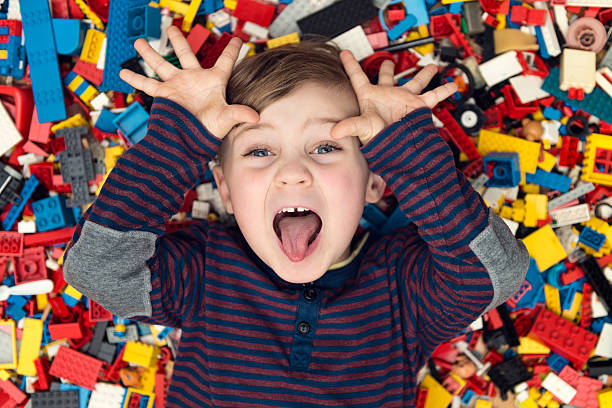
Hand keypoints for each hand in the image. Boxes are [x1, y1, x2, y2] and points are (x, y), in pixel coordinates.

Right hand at [119, 26, 258, 138]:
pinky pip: (148, 85)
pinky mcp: (164, 95)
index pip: (226, 61)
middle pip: (186, 55)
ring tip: (138, 41)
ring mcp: (177, 86)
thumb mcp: (226, 119)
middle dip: (178, 41)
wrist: (191, 144)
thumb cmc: (210, 132)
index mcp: (213, 81)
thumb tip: (256, 117)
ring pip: (162, 65)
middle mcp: (194, 80)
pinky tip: (123, 72)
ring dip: (150, 53)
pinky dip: (135, 79)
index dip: (232, 50)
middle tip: (172, 29)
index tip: (237, 39)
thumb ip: (239, 113)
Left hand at [331, 50, 457, 145]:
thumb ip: (349, 126)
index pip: (357, 77)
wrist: (398, 151)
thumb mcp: (363, 128)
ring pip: (414, 82)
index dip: (350, 64)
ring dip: (423, 75)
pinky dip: (444, 91)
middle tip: (389, 61)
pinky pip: (433, 96)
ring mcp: (403, 100)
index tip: (344, 53)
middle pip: (387, 78)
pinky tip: (453, 85)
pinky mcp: (417, 106)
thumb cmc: (379, 140)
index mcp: (370, 97)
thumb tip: (334, 131)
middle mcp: (387, 96)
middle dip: (388, 68)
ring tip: (431, 67)